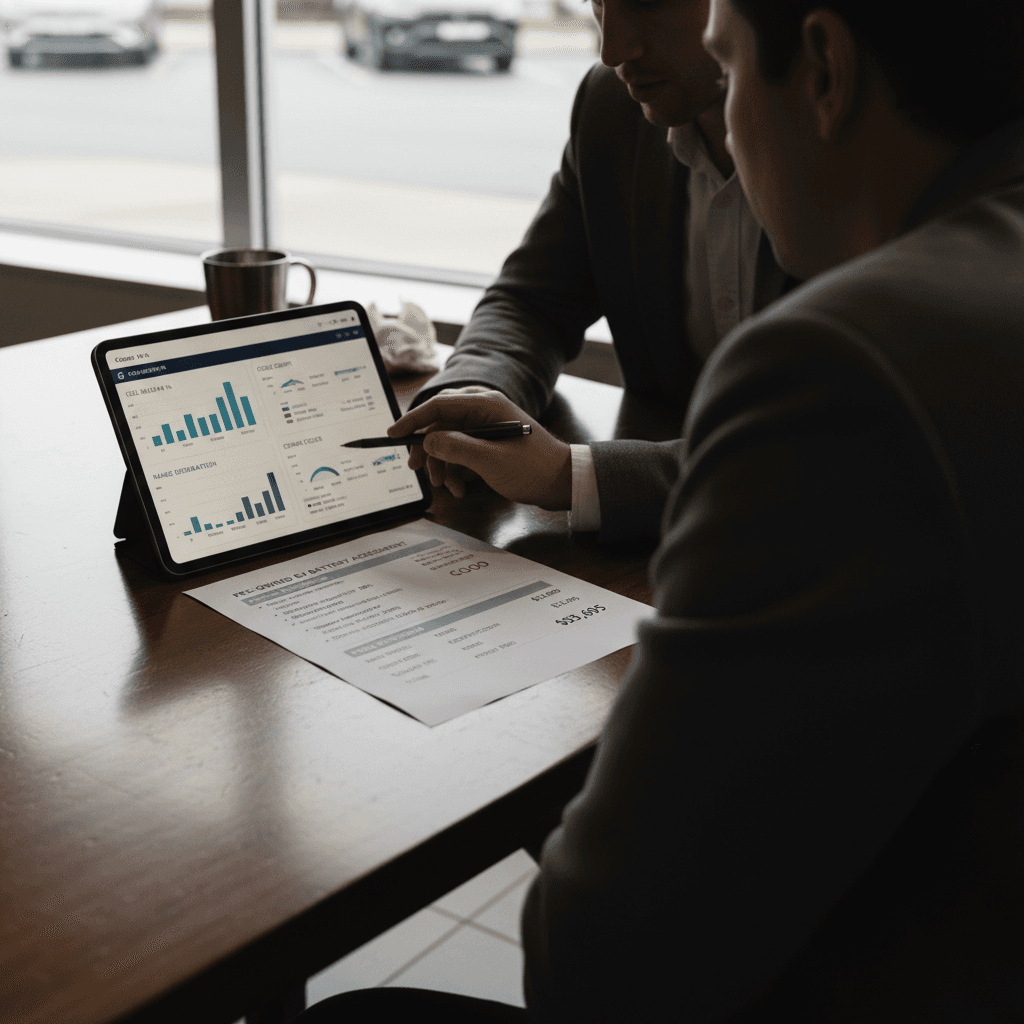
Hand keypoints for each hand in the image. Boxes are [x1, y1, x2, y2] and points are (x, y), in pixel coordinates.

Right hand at [389, 390, 571, 509]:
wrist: (563, 483)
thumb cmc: (533, 469)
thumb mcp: (490, 461)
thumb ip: (455, 448)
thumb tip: (428, 440)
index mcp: (486, 404)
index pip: (438, 405)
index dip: (412, 420)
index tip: (392, 435)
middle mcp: (484, 409)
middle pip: (440, 423)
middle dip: (428, 449)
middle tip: (415, 470)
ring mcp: (486, 426)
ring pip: (449, 440)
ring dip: (443, 465)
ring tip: (448, 489)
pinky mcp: (489, 442)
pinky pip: (462, 451)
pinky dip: (456, 469)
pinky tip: (460, 489)